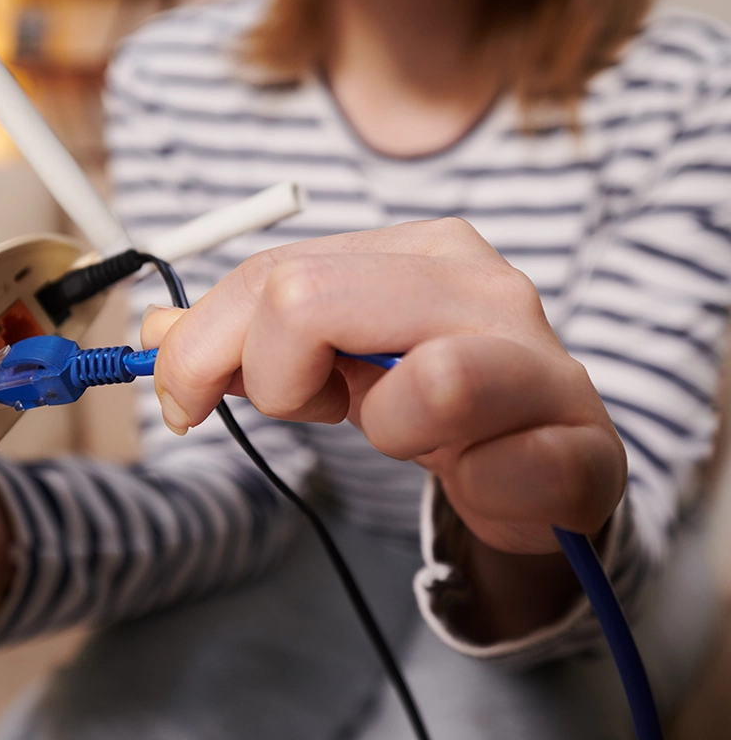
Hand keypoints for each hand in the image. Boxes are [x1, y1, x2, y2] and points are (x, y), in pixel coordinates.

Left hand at [142, 221, 627, 639]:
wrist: (543, 462)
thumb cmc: (431, 404)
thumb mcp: (331, 357)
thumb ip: (247, 338)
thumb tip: (154, 330)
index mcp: (420, 250)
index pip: (275, 272)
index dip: (201, 343)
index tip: (182, 398)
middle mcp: (482, 284)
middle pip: (309, 302)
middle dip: (275, 379)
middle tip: (304, 409)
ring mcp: (541, 360)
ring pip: (425, 388)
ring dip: (387, 431)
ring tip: (410, 432)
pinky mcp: (585, 445)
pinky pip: (495, 475)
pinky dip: (467, 488)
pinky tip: (481, 475)